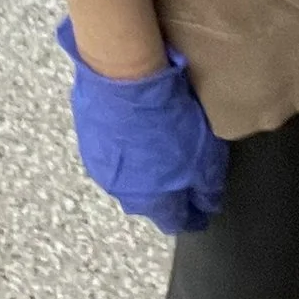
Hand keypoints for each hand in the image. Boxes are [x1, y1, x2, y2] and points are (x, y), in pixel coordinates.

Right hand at [55, 17, 228, 233]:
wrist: (122, 77)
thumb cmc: (166, 119)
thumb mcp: (204, 156)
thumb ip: (207, 187)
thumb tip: (208, 205)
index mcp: (153, 200)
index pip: (174, 222)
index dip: (190, 217)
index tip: (200, 213)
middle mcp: (123, 191)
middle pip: (148, 202)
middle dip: (165, 194)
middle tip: (181, 175)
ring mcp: (102, 165)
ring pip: (128, 176)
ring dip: (143, 167)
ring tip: (159, 145)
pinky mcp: (90, 138)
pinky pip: (114, 150)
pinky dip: (127, 145)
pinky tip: (137, 126)